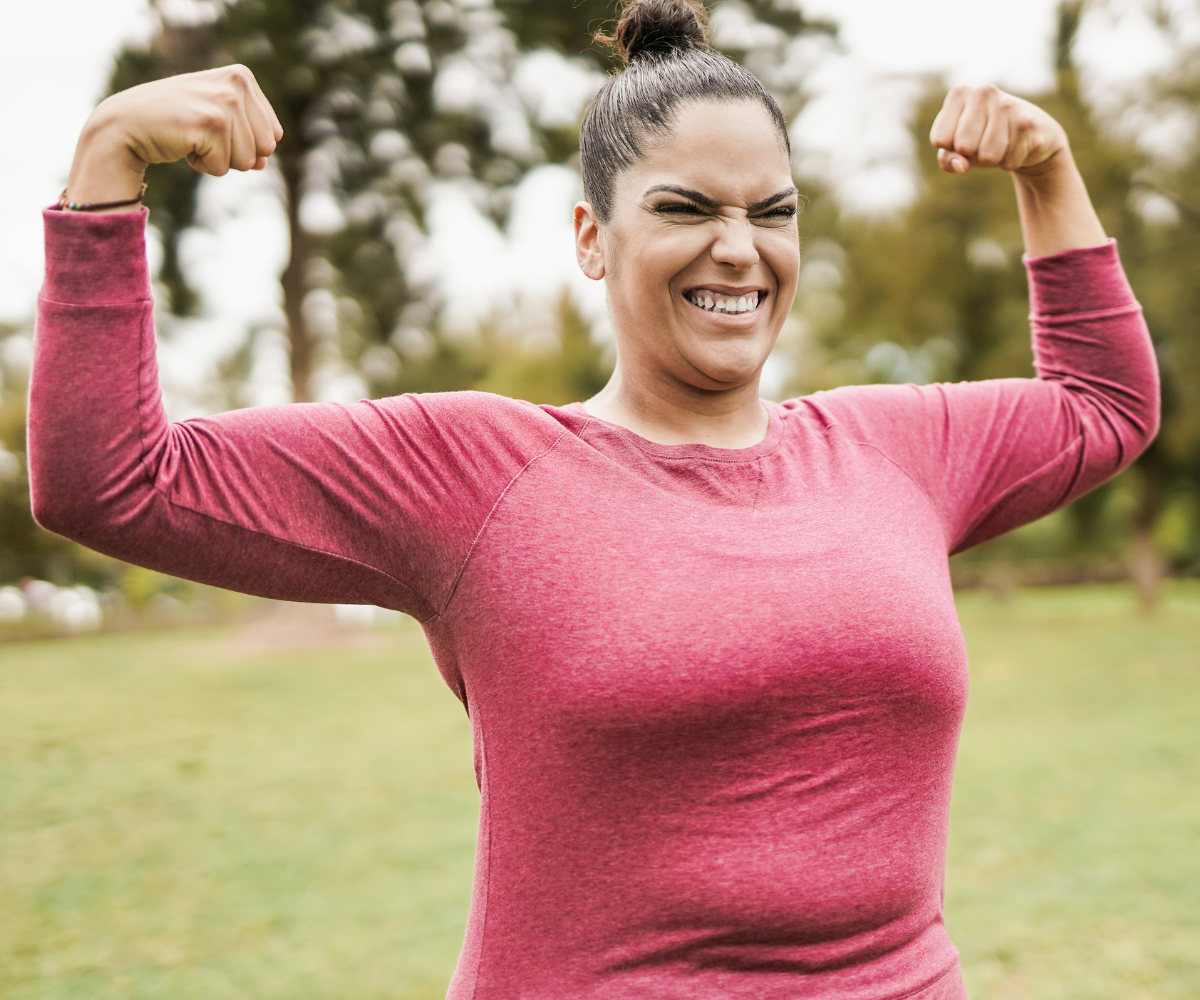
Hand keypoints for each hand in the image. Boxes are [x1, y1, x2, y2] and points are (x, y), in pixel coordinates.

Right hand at [65, 65, 282, 209]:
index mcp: (242, 77)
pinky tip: (181, 143)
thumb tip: (262, 161)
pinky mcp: (210, 122)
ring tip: (190, 136)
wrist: (126, 123)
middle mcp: (236, 83)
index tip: (212, 126)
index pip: (273, 136)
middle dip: (235, 153)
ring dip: (217, 159)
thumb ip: (249, 138)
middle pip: (265, 149)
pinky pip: (222, 167)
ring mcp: (224, 101)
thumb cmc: (174, 122)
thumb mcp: (218, 122)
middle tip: (201, 133)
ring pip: (246, 161)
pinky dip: (201, 165)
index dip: (244, 143)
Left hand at [929, 84, 1067, 176]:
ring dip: (992, 160)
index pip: (940, 139)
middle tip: (983, 141)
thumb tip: (961, 165)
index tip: (961, 137)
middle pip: (963, 146)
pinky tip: (1017, 146)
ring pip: (987, 155)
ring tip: (1000, 144)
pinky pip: (1008, 161)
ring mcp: (1007, 104)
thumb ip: (948, 160)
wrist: (1030, 132)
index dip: (950, 149)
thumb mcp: (957, 149)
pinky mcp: (1028, 122)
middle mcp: (983, 92)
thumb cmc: (983, 140)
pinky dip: (1009, 162)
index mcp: (959, 93)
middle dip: (971, 154)